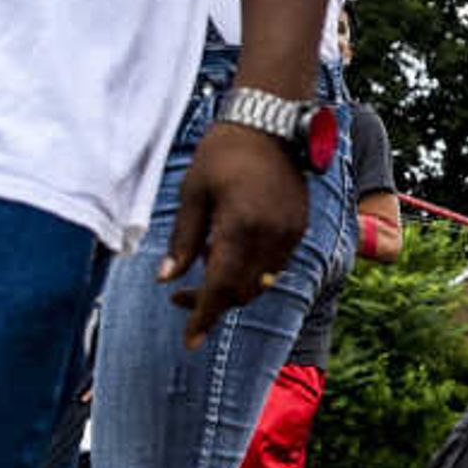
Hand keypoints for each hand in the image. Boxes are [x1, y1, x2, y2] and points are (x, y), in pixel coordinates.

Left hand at [164, 122, 306, 349]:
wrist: (270, 125)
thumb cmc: (222, 154)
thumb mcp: (192, 194)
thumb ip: (183, 240)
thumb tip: (167, 279)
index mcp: (240, 227)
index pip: (221, 287)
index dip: (203, 317)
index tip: (190, 342)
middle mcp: (271, 236)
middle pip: (243, 291)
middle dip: (213, 302)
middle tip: (180, 295)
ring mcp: (290, 232)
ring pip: (262, 281)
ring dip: (234, 286)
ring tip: (207, 265)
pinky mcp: (299, 226)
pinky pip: (276, 264)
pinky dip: (253, 270)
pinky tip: (232, 250)